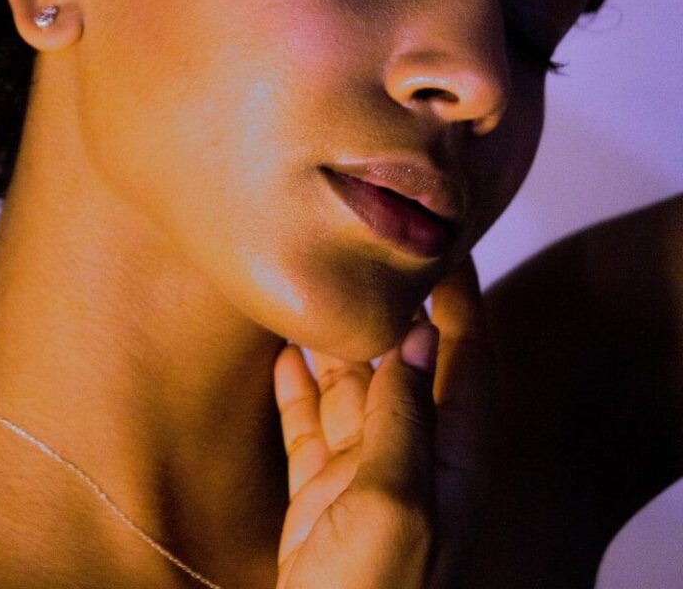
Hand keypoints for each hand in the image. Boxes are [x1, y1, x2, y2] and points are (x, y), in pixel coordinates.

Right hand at [272, 258, 490, 588]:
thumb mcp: (395, 505)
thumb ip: (406, 417)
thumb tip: (417, 334)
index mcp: (451, 460)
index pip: (467, 359)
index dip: (462, 300)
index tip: (447, 243)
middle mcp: (412, 459)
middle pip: (406, 364)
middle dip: (390, 308)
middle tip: (365, 249)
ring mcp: (362, 476)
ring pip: (351, 388)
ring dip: (335, 341)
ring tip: (314, 286)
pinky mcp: (317, 496)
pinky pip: (307, 427)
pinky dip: (296, 390)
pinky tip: (281, 354)